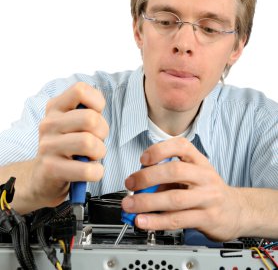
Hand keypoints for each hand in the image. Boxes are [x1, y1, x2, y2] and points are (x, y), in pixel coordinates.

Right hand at [30, 82, 108, 208]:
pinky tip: (90, 171)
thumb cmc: (68, 144)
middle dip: (103, 132)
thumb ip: (88, 109)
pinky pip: (86, 169)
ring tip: (92, 156)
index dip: (97, 102)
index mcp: (55, 106)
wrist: (44, 176)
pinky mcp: (50, 168)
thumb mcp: (74, 121)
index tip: (96, 115)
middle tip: (97, 140)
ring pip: (89, 143)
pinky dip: (97, 172)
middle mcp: (48, 123)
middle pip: (90, 118)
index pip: (80, 90)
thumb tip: (99, 106)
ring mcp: (47, 145)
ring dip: (100, 152)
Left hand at [122, 137, 242, 240]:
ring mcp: (207, 197)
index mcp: (199, 161)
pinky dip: (157, 221)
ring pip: (174, 198)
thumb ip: (169, 178)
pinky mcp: (207, 218)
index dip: (160, 150)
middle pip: (174, 171)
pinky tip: (144, 221)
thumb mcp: (193, 176)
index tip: (143, 159)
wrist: (237, 211)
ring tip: (130, 206)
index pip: (181, 146)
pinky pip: (178, 219)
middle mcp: (204, 176)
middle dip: (147, 177)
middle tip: (130, 184)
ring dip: (147, 202)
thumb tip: (140, 185)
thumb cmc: (208, 190)